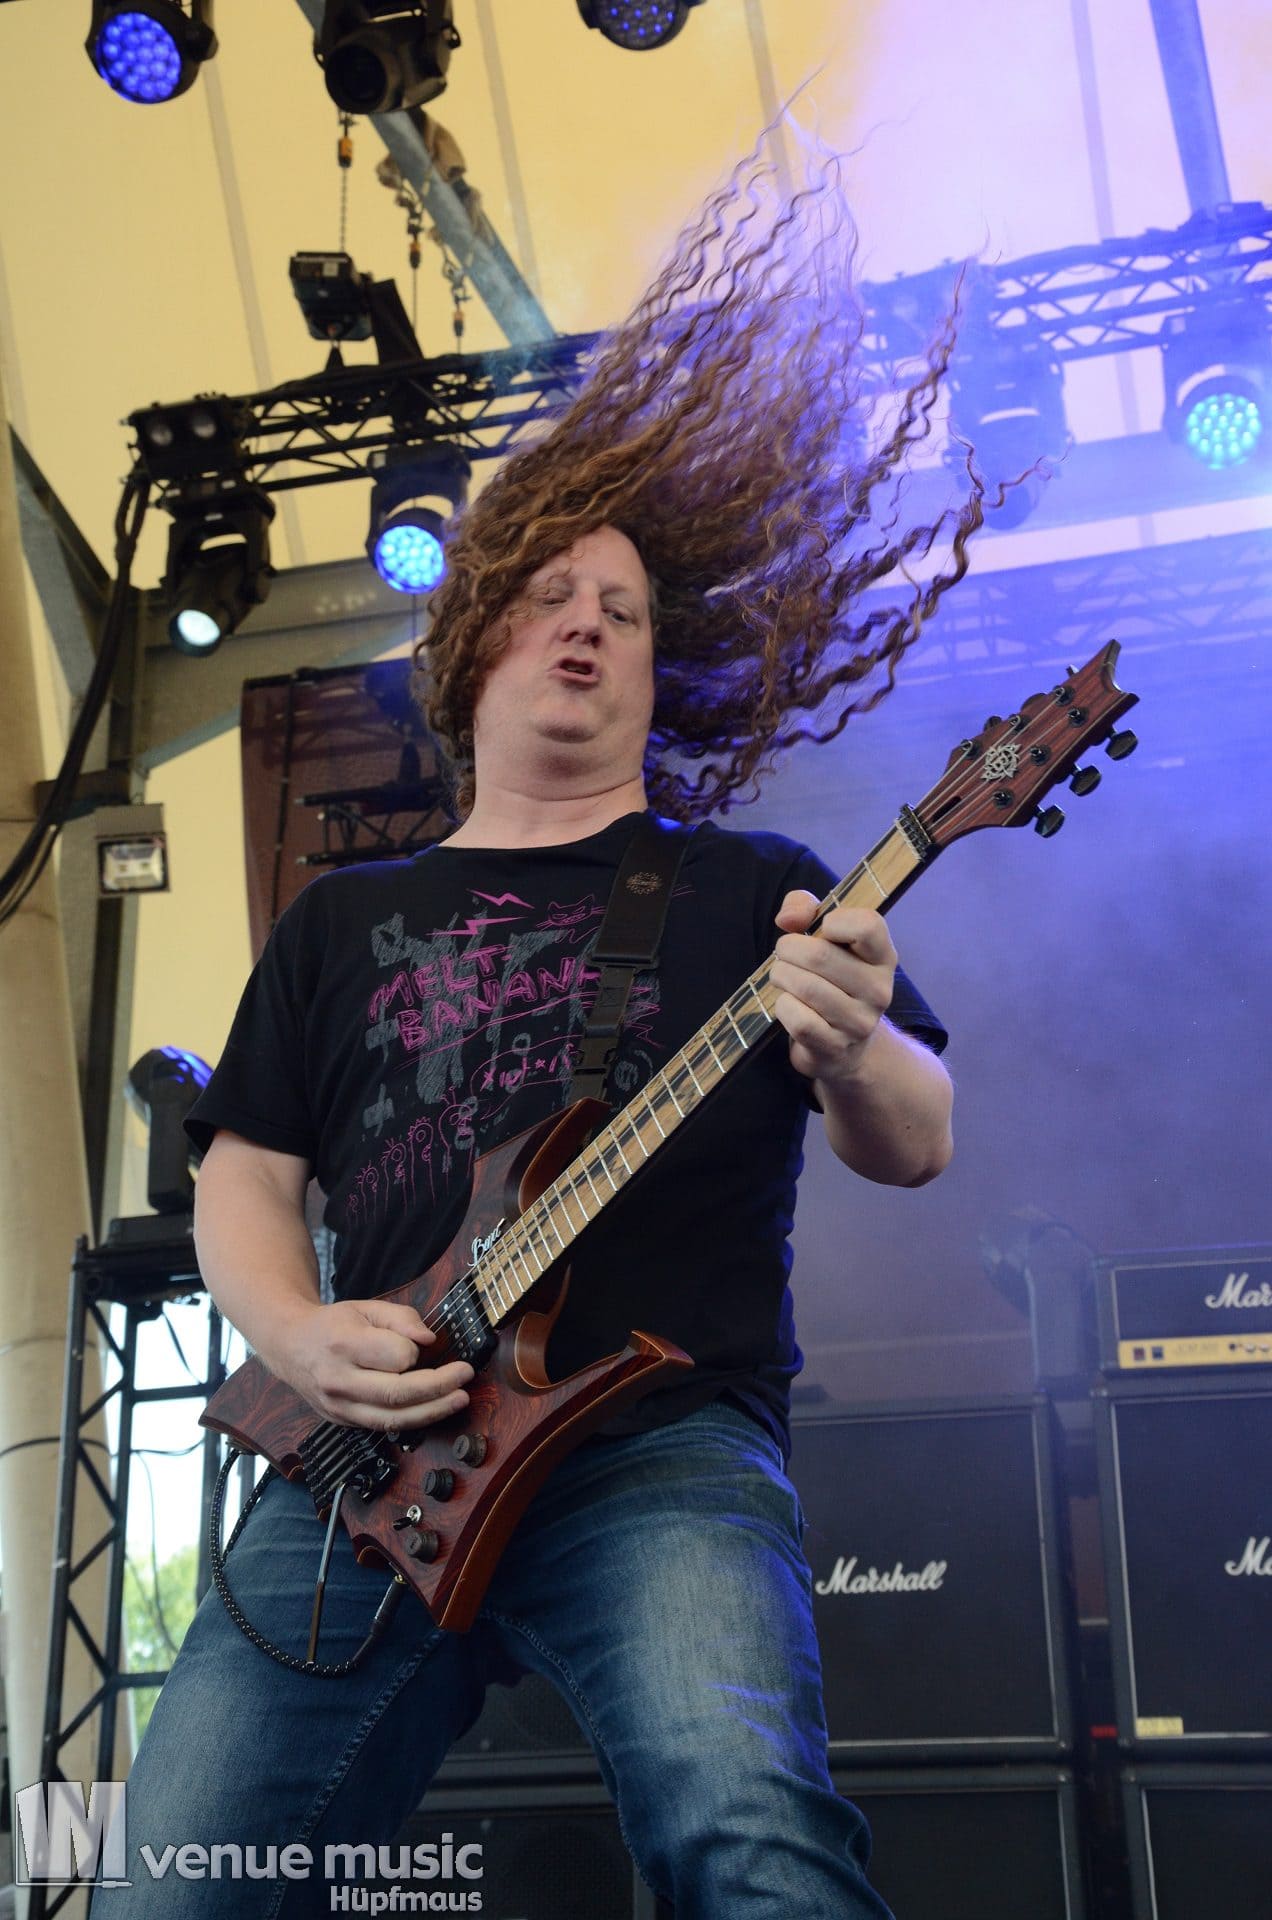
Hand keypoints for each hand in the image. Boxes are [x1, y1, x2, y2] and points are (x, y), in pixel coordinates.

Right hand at [263, 1298, 473, 1430]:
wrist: (290, 1346)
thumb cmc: (332, 1324)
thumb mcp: (365, 1307)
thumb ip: (401, 1318)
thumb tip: (428, 1339)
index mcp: (343, 1344)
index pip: (394, 1356)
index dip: (415, 1351)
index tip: (423, 1344)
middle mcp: (339, 1380)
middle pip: (397, 1394)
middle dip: (438, 1387)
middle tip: (465, 1376)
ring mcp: (339, 1406)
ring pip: (392, 1419)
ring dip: (432, 1412)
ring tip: (459, 1399)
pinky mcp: (343, 1422)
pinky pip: (383, 1426)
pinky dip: (411, 1420)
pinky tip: (432, 1409)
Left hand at [771, 889, 896, 1090]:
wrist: (847, 1047)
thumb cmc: (830, 979)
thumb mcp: (824, 937)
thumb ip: (804, 908)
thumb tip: (787, 919)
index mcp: (882, 956)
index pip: (868, 925)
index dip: (834, 920)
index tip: (822, 930)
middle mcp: (879, 990)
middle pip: (819, 955)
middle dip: (787, 950)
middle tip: (784, 955)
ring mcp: (859, 1022)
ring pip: (805, 987)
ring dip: (781, 977)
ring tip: (783, 978)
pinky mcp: (835, 1047)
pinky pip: (798, 1018)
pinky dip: (783, 1006)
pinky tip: (789, 1005)